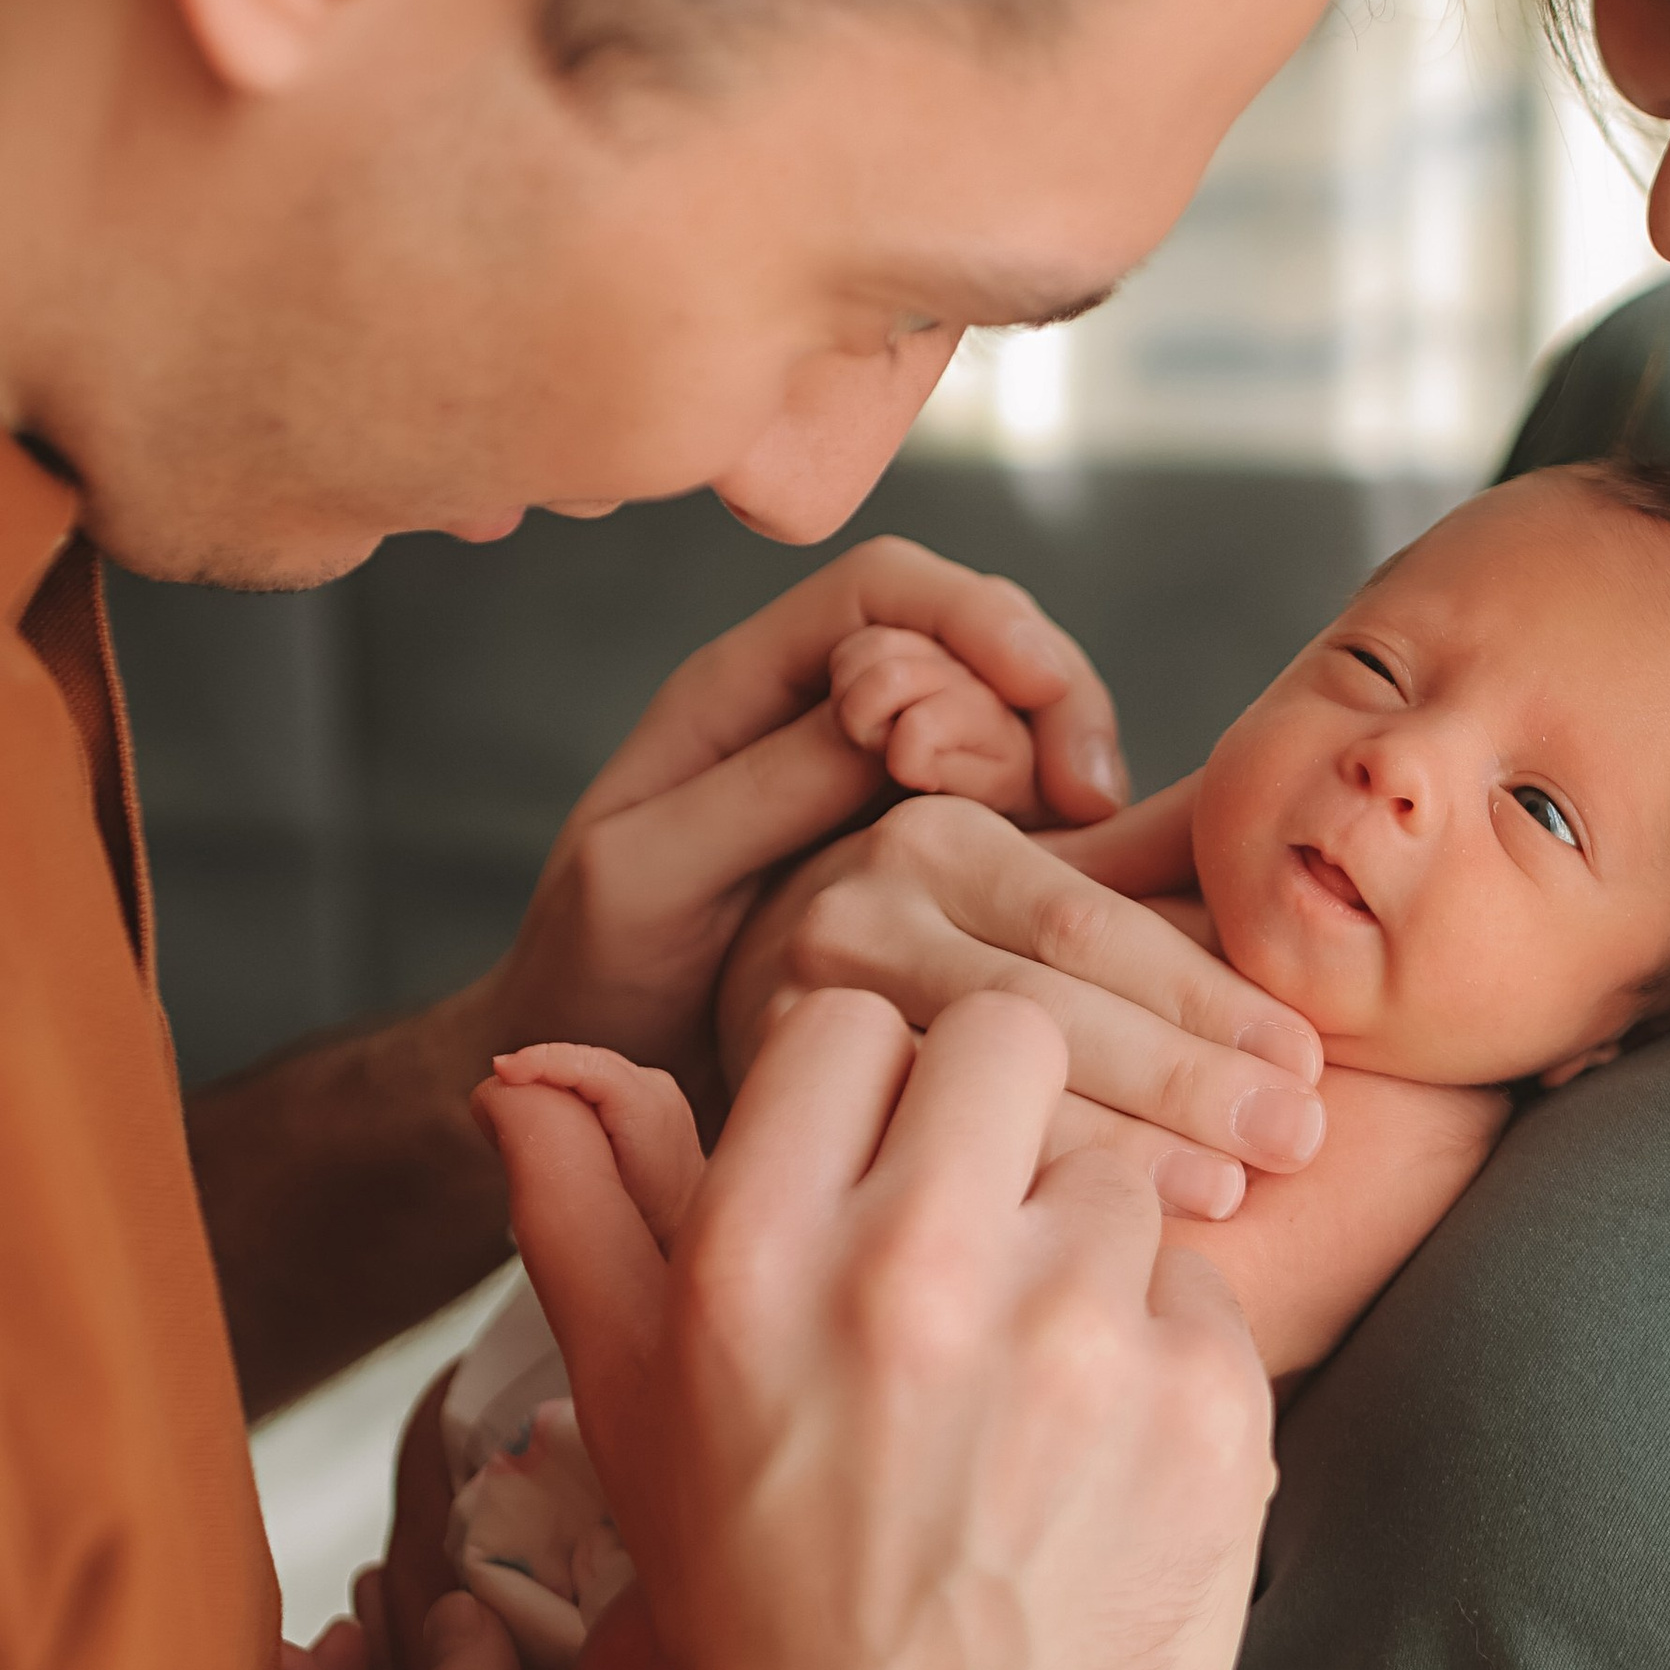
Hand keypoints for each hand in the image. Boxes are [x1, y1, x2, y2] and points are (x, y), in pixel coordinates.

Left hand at [463, 541, 1128, 1094]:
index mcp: (747, 687)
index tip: (1035, 687)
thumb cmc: (590, 976)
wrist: (597, 1078)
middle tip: (1075, 793)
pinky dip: (1063, 835)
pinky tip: (1079, 878)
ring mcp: (883, 790)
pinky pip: (1017, 819)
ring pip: (1013, 728)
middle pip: (976, 644)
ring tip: (1074, 825)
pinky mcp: (926, 865)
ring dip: (1058, 764)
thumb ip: (766, 787)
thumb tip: (898, 716)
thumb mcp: (646, 876)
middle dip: (1046, 695)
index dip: (976, 618)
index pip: (886, 591)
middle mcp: (828, 719)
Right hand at [477, 984, 1277, 1669]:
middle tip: (965, 1250)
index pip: (847, 1020)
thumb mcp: (630, 1402)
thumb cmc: (749, 1604)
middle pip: (1009, 1039)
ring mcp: (1080, 1338)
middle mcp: (915, 1273)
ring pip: (1113, 1172)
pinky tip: (1091, 1467)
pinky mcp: (1212, 1408)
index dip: (859, 1098)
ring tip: (1019, 1396)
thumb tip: (530, 1059)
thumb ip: (581, 1204)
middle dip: (991, 1126)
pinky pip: (1201, 1293)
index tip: (861, 1185)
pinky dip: (1159, 1364)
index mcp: (756, 1254)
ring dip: (1076, 1256)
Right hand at [717, 791, 1325, 1224]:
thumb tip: (1277, 842)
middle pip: (1050, 1013)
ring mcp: (796, 1028)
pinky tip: (1123, 1241)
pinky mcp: (776, 1132)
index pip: (1089, 926)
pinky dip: (1038, 1205)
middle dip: (1189, 1079)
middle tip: (1297, 1134)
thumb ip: (1144, 859)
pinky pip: (930, 1176)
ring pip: (989, 1099)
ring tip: (1235, 1184)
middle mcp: (851, 920)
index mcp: (930, 841)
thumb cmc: (959, 970)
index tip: (1305, 1058)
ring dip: (1130, 1150)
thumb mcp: (1035, 889)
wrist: (794, 1060)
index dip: (1208, 997)